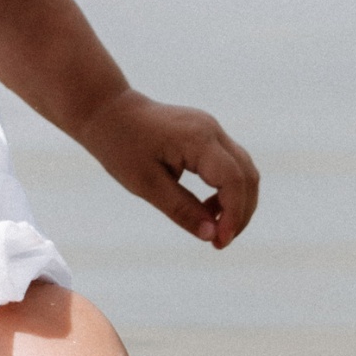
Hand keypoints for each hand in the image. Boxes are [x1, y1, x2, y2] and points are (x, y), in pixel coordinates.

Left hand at [76, 88, 259, 248]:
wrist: (108, 111)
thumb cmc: (120, 145)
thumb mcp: (146, 184)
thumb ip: (181, 209)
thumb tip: (211, 235)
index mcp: (198, 139)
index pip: (234, 181)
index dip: (234, 215)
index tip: (219, 244)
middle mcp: (212, 130)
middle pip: (247, 176)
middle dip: (240, 213)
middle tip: (219, 243)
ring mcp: (212, 130)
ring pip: (243, 171)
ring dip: (236, 203)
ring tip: (214, 229)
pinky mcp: (207, 135)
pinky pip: (230, 165)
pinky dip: (226, 191)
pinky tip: (207, 209)